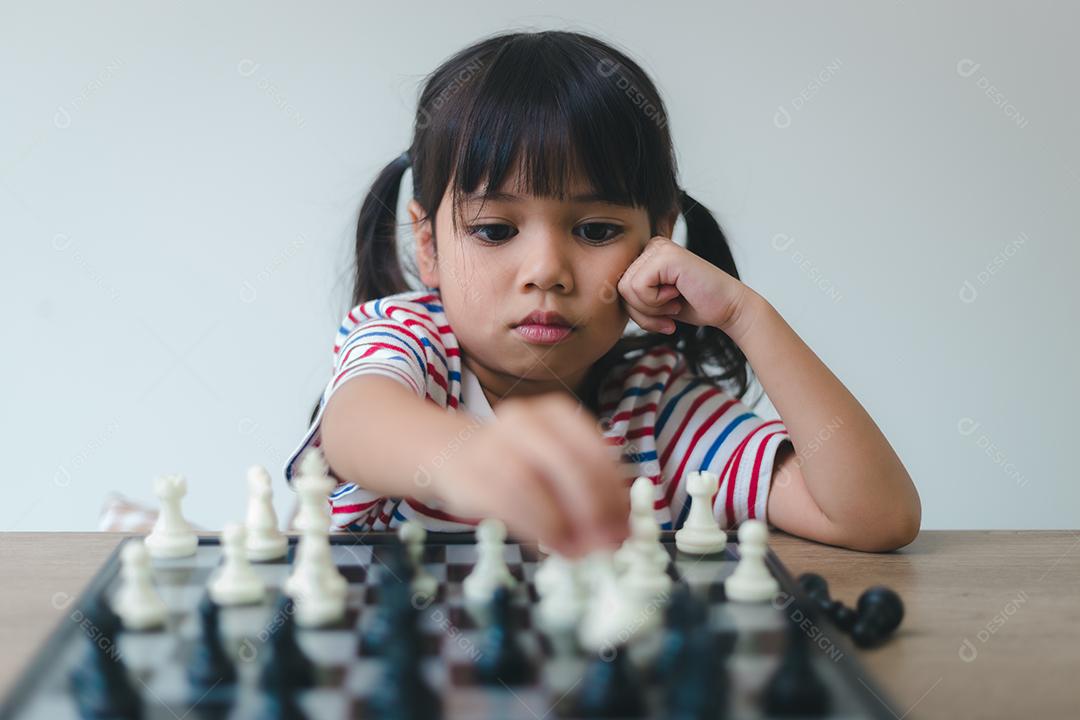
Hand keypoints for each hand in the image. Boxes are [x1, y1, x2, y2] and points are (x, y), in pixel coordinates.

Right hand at [428, 393, 629, 556]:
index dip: (612, 492)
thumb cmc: (519, 461)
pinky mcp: (469, 472)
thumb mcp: (556, 461)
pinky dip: (531, 528)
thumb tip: (616, 531)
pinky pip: (502, 502)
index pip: (593, 449)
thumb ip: (587, 487)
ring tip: (577, 550)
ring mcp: (492, 443)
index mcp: (555, 413)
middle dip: (591, 508)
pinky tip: (548, 545)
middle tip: (606, 543)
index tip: (623, 525)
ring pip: (529, 483)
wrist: (456, 451)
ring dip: (558, 523)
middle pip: (566, 463)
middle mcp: (524, 420)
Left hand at [616, 235, 752, 335]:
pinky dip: (656, 303)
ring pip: (626, 289)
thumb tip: (601, 297)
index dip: (637, 311)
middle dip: (642, 312)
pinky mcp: (665, 255)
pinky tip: (677, 296)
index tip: (661, 317)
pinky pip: (638, 288)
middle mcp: (651, 246)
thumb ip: (631, 297)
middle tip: (669, 312)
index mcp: (647, 255)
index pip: (619, 288)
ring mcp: (658, 248)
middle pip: (620, 289)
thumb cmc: (694, 306)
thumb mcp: (653, 303)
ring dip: (650, 308)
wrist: (728, 308)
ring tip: (673, 303)